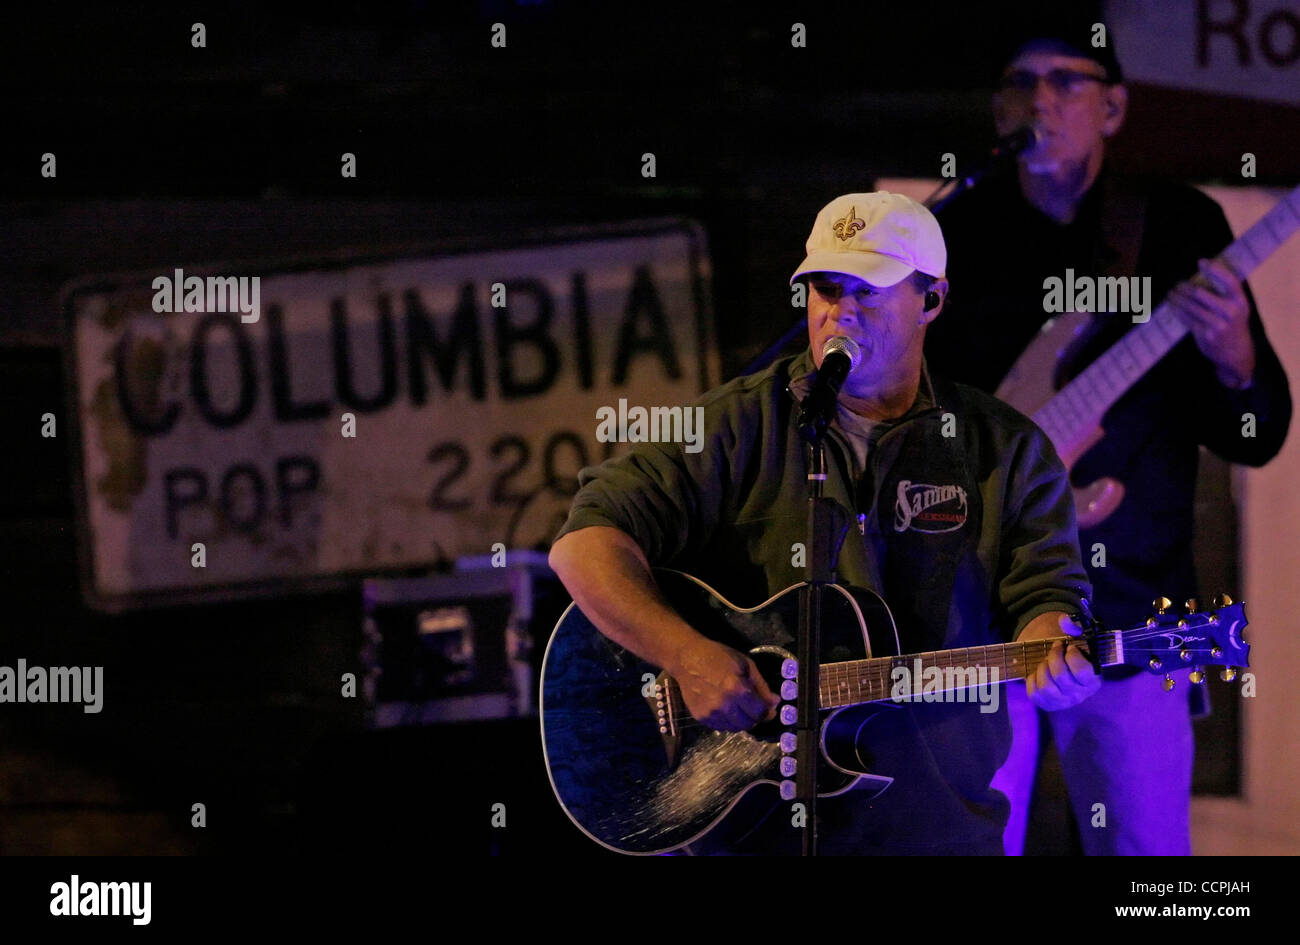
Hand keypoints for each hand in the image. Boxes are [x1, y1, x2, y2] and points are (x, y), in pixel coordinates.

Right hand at [672, 638, 779, 731]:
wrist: (686, 659)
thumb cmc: (718, 656)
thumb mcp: (745, 664)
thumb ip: (761, 686)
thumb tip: (775, 703)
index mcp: (738, 689)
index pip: (760, 713)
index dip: (767, 711)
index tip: (768, 708)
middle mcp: (724, 705)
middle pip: (748, 724)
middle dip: (754, 717)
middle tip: (752, 707)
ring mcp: (711, 713)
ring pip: (734, 728)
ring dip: (740, 720)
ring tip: (737, 706)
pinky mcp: (700, 717)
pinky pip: (720, 727)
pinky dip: (726, 721)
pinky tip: (724, 707)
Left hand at [1020, 612, 1100, 710]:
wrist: (1060, 663)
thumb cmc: (1071, 650)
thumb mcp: (1077, 637)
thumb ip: (1075, 627)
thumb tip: (1065, 620)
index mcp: (1093, 679)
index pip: (1083, 672)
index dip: (1072, 656)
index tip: (1070, 647)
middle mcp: (1081, 694)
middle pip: (1061, 677)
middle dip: (1053, 658)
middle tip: (1054, 649)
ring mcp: (1064, 702)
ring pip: (1046, 687)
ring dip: (1042, 668)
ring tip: (1046, 661)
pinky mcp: (1048, 704)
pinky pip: (1034, 694)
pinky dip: (1032, 680)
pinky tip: (1038, 672)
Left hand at [1166, 258, 1254, 388]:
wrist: (1235, 353)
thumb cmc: (1234, 325)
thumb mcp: (1238, 308)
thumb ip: (1224, 294)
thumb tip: (1204, 273)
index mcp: (1241, 302)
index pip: (1229, 281)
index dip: (1214, 269)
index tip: (1201, 262)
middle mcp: (1231, 312)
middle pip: (1201, 293)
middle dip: (1185, 287)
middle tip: (1176, 284)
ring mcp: (1218, 325)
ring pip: (1190, 306)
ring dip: (1177, 298)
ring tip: (1171, 293)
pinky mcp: (1206, 335)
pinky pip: (1187, 319)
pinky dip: (1178, 311)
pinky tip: (1172, 306)